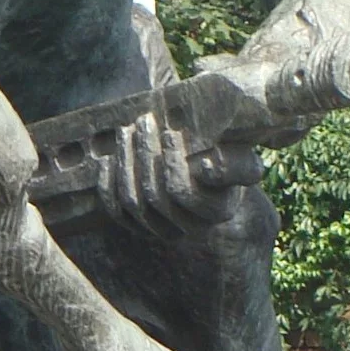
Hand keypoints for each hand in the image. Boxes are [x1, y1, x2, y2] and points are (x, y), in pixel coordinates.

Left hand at [95, 110, 263, 234]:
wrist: (202, 169)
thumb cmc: (224, 157)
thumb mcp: (240, 157)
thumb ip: (235, 164)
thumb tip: (206, 169)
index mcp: (218, 210)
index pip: (184, 192)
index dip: (172, 164)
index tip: (169, 133)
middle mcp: (191, 226)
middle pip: (156, 196)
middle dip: (146, 154)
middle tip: (143, 122)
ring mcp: (163, 228)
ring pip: (133, 202)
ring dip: (126, 163)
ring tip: (126, 131)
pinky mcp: (139, 225)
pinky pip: (116, 209)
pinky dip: (109, 182)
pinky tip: (110, 158)